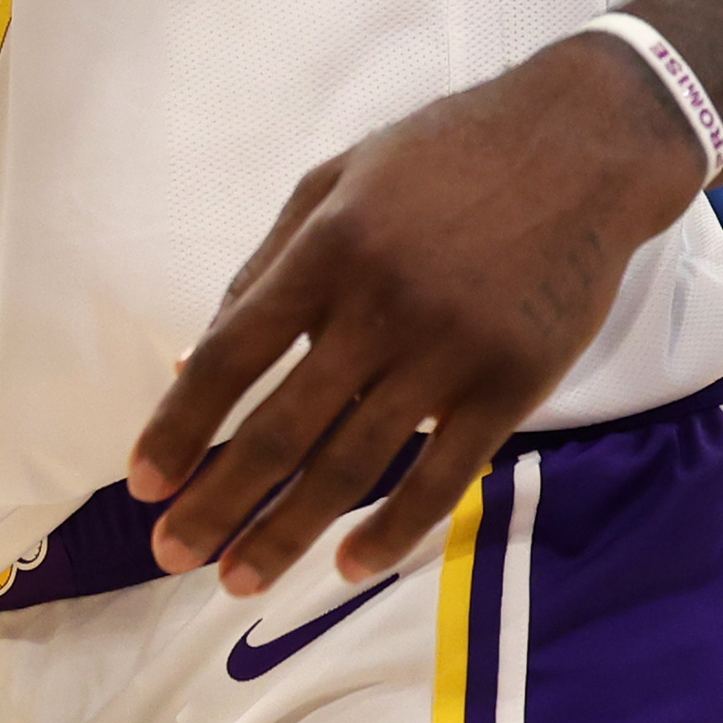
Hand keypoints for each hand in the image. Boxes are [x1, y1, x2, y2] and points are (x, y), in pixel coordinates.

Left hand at [126, 33, 710, 596]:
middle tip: (169, 554)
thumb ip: (263, 270)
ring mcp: (451, 350)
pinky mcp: (513, 384)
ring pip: (353, 463)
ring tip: (237, 578)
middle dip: (217, 500)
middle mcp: (381, 305)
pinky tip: (348, 566)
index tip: (141, 481)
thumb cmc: (442, 158)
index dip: (179, 424)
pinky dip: (394, 531)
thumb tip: (190, 362)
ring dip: (287, 531)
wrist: (580, 144)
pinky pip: (444, 476)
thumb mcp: (334, 182)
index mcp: (328, 248)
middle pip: (281, 427)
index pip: (232, 355)